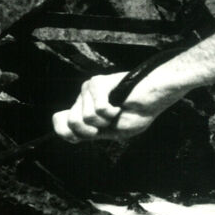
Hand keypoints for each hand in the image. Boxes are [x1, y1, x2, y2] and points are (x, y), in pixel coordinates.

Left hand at [51, 71, 169, 143]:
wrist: (153, 98)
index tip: (92, 131)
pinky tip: (120, 104)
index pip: (60, 122)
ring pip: (86, 117)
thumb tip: (65, 121)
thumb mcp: (110, 131)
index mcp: (83, 112)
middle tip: (111, 121)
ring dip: (106, 120)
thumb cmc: (136, 113)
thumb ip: (86, 131)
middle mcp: (83, 100)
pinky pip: (98, 108)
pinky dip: (113, 112)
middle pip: (72, 123)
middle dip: (93, 129)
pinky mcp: (97, 83)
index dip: (67, 131)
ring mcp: (88, 90)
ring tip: (118, 110)